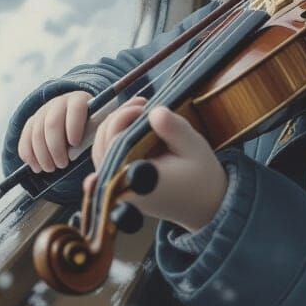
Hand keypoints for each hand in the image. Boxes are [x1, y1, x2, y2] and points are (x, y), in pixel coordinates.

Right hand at [18, 90, 95, 172]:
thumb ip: (93, 136)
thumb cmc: (89, 128)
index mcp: (79, 100)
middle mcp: (58, 103)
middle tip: (62, 165)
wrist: (74, 121)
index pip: (76, 108)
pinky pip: (25, 139)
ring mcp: (42, 111)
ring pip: (37, 133)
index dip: (74, 126)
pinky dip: (29, 155)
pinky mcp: (31, 122)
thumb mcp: (95, 128)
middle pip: (52, 124)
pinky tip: (36, 167)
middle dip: (56, 148)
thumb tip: (92, 151)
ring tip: (50, 169)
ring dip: (42, 155)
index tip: (75, 144)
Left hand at [84, 96, 228, 233]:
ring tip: (139, 109)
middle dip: (119, 116)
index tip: (143, 105)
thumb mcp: (193, 147)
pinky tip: (133, 122)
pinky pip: (107, 156)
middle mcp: (121, 188)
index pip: (112, 144)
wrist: (204, 202)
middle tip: (142, 102)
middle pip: (102, 144)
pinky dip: (115, 136)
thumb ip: (174, 129)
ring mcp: (118, 188)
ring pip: (101, 148)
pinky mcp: (120, 184)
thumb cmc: (201, 176)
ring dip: (116, 124)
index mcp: (136, 181)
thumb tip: (154, 112)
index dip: (123, 118)